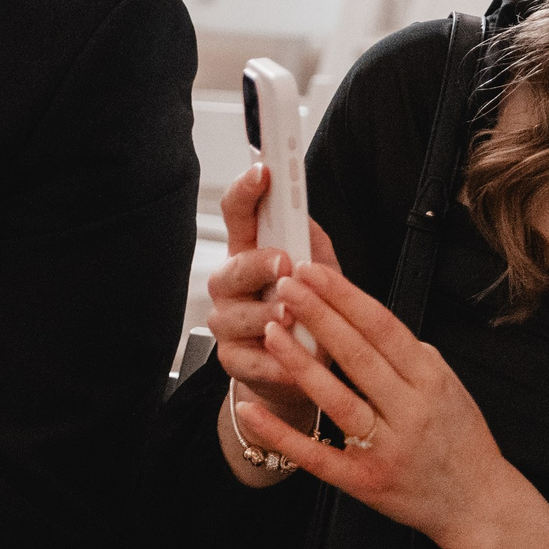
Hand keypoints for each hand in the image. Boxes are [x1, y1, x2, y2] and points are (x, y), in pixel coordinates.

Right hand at [207, 161, 339, 432]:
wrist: (299, 377)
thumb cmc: (310, 318)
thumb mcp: (321, 278)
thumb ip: (314, 248)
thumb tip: (307, 219)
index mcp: (250, 254)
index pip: (239, 213)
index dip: (247, 190)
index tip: (264, 172)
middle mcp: (230, 285)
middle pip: (233, 264)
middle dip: (259, 263)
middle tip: (284, 264)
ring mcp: (227, 322)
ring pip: (237, 313)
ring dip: (268, 314)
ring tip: (292, 319)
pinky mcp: (232, 360)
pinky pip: (248, 359)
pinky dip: (273, 361)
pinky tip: (292, 363)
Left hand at [238, 263, 514, 548]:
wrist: (480, 507)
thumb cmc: (461, 442)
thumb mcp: (452, 390)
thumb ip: (413, 356)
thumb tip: (371, 320)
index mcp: (433, 383)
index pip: (384, 329)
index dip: (345, 297)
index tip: (313, 270)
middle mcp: (412, 413)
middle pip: (359, 356)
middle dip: (319, 315)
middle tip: (286, 283)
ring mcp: (387, 449)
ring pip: (338, 400)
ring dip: (301, 363)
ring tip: (271, 328)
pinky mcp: (364, 481)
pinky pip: (316, 455)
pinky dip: (281, 432)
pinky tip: (250, 408)